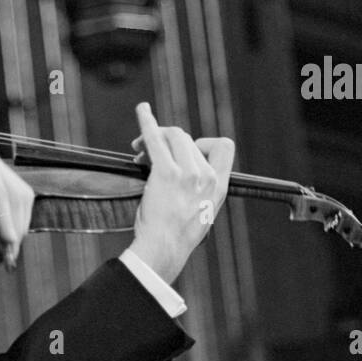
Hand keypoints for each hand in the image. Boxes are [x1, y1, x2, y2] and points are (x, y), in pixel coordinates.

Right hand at [0, 122, 33, 266]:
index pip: (13, 201)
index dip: (14, 228)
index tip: (7, 256)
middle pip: (21, 199)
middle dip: (18, 230)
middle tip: (7, 257)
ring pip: (16, 196)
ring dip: (13, 225)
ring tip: (5, 250)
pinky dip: (4, 216)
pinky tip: (6, 237)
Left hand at [126, 102, 234, 283]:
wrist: (164, 250)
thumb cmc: (175, 236)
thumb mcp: (202, 213)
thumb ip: (200, 191)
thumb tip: (185, 173)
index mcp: (220, 186)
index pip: (224, 146)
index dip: (202, 143)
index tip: (185, 153)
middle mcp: (207, 176)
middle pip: (188, 139)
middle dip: (167, 141)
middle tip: (146, 154)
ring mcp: (188, 174)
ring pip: (173, 136)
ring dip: (155, 138)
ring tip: (138, 152)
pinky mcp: (166, 173)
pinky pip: (155, 139)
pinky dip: (146, 121)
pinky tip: (142, 110)